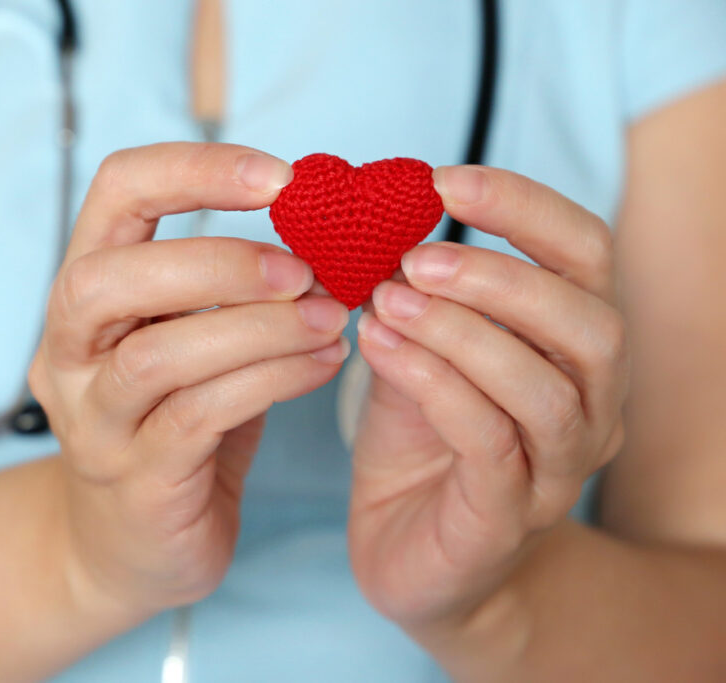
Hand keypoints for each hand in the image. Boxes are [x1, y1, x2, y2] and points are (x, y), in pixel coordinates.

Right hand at [29, 143, 350, 615]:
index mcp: (86, 298)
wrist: (132, 546)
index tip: (281, 177)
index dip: (193, 168)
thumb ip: (235, 291)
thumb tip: (330, 232)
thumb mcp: (195, 342)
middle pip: (105, 279)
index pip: (114, 194)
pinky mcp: (134, 480)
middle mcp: (68, 354)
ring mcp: (93, 422)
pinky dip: (270, 380)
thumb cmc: (176, 427)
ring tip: (333, 320)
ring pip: (155, 357)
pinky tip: (322, 365)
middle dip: (215, 261)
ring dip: (259, 328)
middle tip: (304, 270)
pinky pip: (199, 417)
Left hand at [349, 165, 627, 627]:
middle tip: (414, 257)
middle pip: (588, 324)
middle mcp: (590, 407)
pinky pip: (488, 441)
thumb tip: (361, 215)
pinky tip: (376, 346)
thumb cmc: (420, 446)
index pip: (586, 257)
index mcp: (572, 348)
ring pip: (541, 388)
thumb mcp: (415, 352)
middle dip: (501, 278)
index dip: (525, 208)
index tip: (444, 181)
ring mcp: (556, 469)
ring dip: (462, 332)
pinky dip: (433, 384)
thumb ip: (409, 294)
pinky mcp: (507, 516)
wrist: (416, 559)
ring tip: (385, 300)